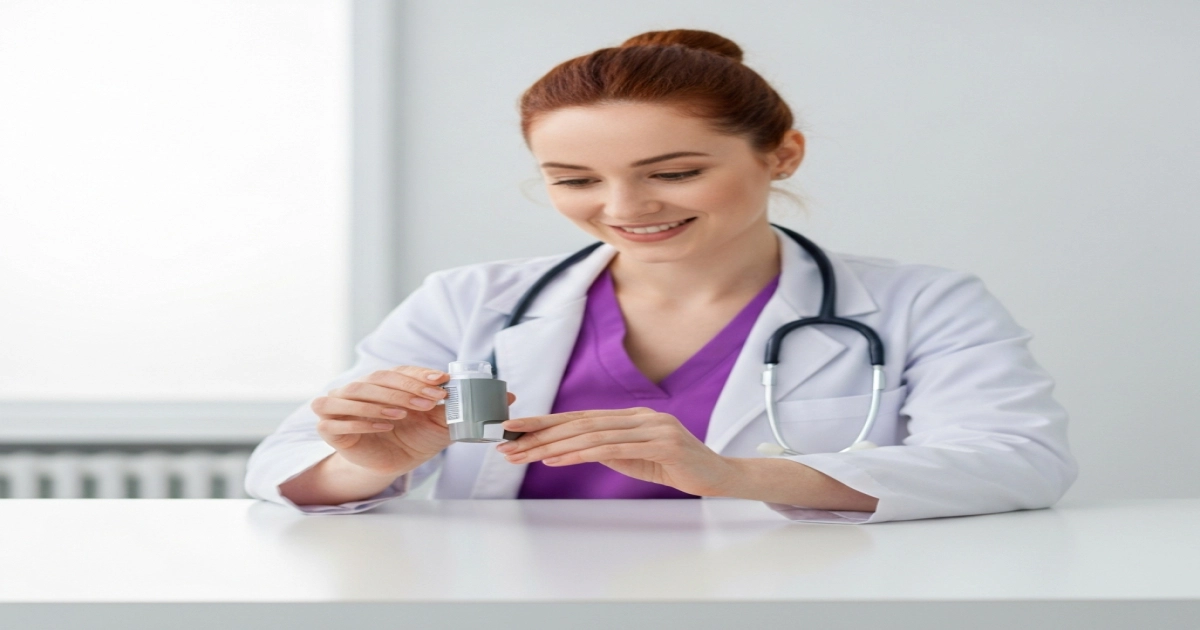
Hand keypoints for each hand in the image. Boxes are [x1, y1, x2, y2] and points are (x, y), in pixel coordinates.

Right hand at [311, 365, 514, 476]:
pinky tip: (384, 424)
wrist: (392, 463)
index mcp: (386, 380)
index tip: (443, 382)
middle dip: (405, 388)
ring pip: (353, 393)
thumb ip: (468, 405)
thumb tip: (510, 395)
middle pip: (377, 379)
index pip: (400, 371)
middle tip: (432, 400)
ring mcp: (341, 405)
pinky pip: (337, 420)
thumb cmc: (416, 436)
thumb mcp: (444, 421)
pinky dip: (361, 420)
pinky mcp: (331, 428)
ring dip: (381, 400)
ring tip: (405, 413)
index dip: (419, 375)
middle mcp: (361, 387)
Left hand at [495, 407, 739, 496]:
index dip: (545, 422)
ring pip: (592, 433)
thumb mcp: (635, 457)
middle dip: (540, 433)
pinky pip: (613, 448)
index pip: (580, 417)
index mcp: (631, 416)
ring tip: (525, 454)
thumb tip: (568, 448)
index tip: (514, 429)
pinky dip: (581, 453)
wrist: (717, 476)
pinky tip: (558, 459)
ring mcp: (652, 427)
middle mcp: (639, 416)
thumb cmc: (675, 467)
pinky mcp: (661, 444)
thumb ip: (607, 449)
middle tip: (508, 443)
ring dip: (554, 444)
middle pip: (580, 423)